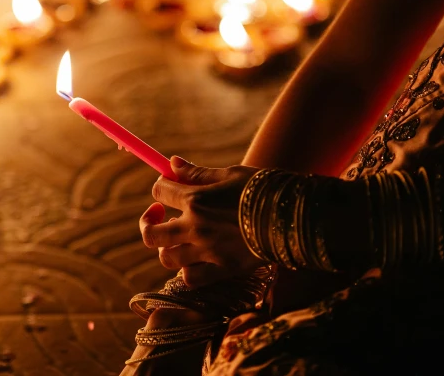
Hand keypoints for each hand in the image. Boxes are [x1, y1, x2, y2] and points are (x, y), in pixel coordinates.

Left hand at [139, 156, 261, 287]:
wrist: (294, 217)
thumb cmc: (264, 190)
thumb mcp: (230, 174)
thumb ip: (198, 173)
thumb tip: (172, 163)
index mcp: (196, 200)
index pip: (160, 191)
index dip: (161, 188)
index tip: (170, 187)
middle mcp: (196, 227)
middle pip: (152, 233)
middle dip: (149, 222)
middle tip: (159, 216)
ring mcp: (207, 251)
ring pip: (167, 258)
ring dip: (167, 248)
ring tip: (178, 239)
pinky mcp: (222, 270)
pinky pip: (191, 279)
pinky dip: (187, 272)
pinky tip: (194, 261)